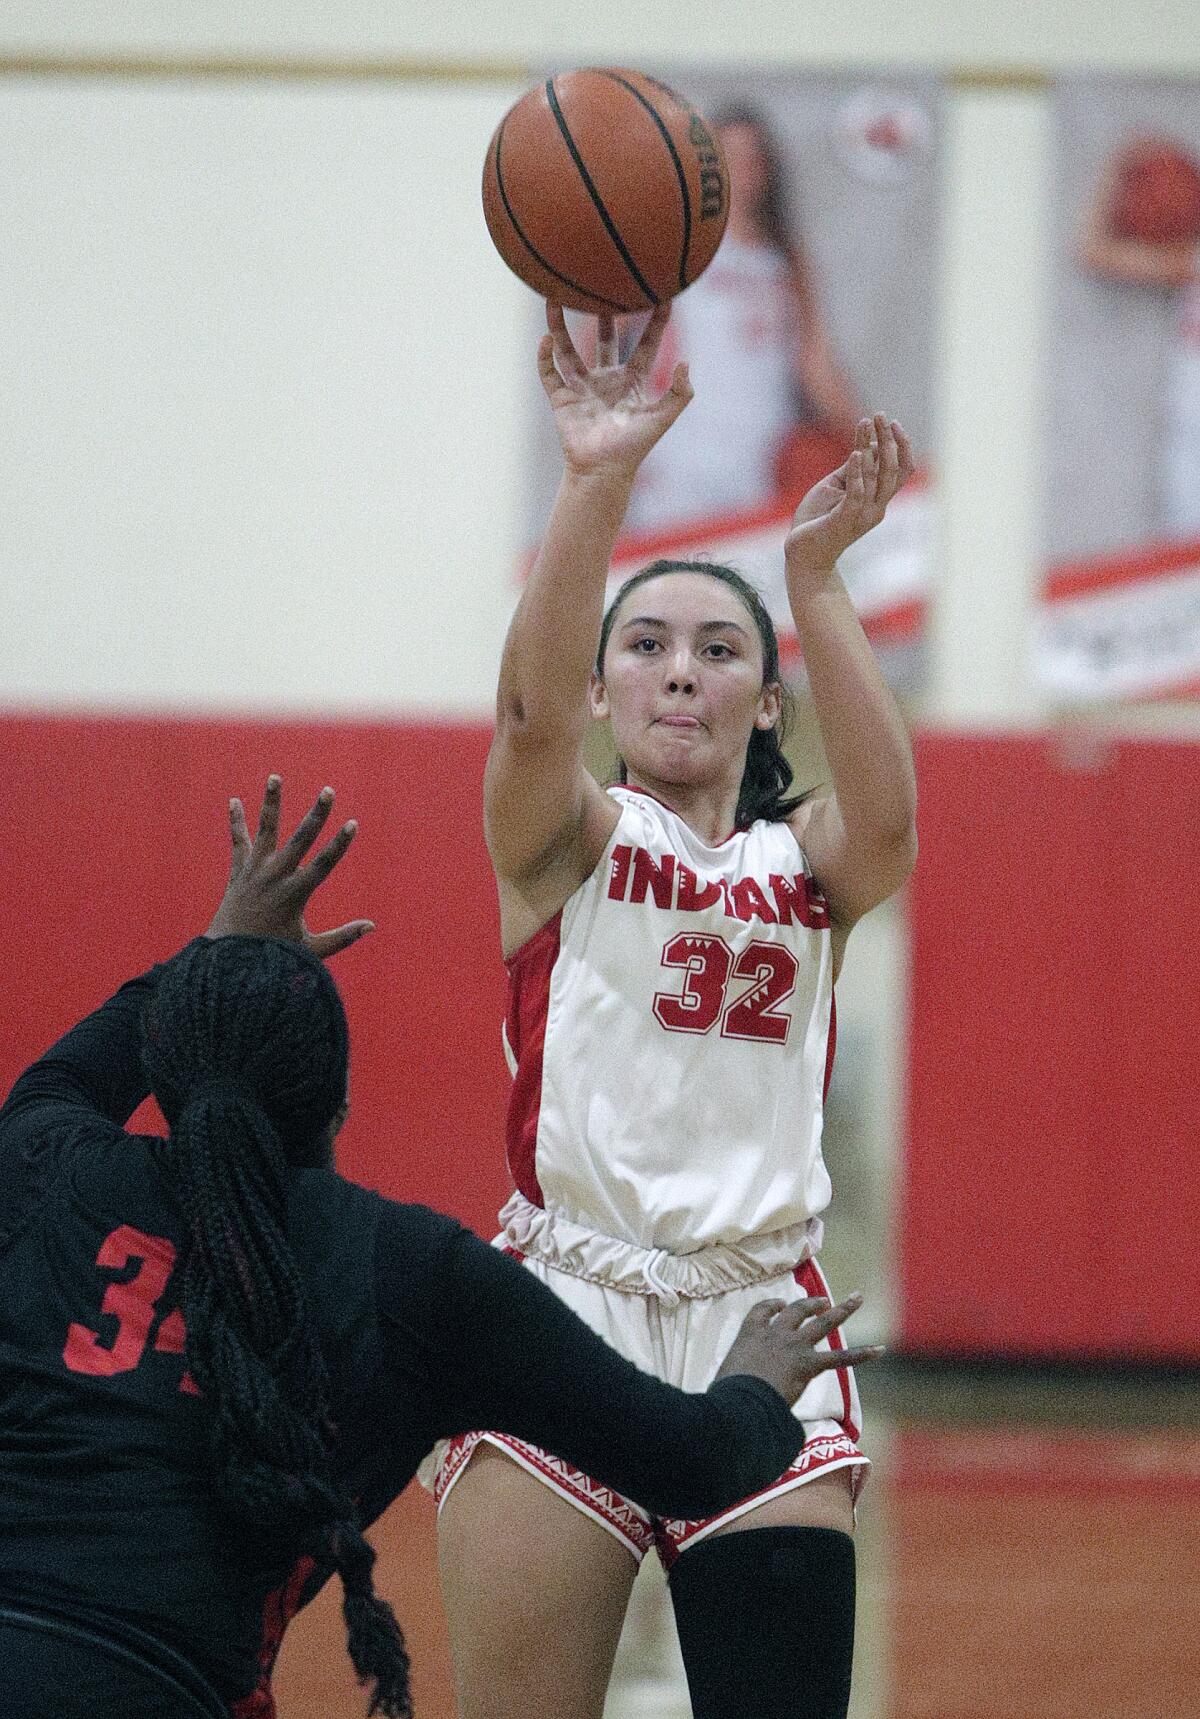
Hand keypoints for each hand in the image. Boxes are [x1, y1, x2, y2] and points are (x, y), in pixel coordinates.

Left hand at [204, 775, 373, 957]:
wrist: (228, 958)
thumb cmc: (272, 955)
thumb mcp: (310, 950)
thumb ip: (341, 937)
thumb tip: (371, 926)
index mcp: (295, 894)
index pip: (323, 863)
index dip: (340, 843)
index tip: (353, 823)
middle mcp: (275, 876)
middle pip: (300, 839)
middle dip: (316, 814)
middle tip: (328, 791)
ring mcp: (255, 871)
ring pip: (265, 830)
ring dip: (272, 802)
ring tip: (275, 777)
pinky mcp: (239, 871)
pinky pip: (238, 841)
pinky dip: (236, 822)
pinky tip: (234, 800)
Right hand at [538, 301, 692, 479]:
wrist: (603, 471)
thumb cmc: (634, 448)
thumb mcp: (663, 418)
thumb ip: (680, 393)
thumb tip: (685, 363)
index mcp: (633, 382)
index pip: (646, 344)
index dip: (655, 322)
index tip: (663, 295)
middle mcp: (607, 380)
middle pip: (605, 340)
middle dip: (605, 314)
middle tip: (604, 285)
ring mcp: (583, 389)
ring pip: (569, 350)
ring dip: (560, 326)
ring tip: (555, 299)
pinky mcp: (562, 400)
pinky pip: (550, 373)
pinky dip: (545, 357)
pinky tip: (545, 339)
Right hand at [713, 1292, 882, 1405]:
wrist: (741, 1400)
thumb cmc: (727, 1392)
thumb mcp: (725, 1377)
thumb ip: (733, 1377)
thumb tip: (726, 1393)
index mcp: (750, 1334)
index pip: (763, 1311)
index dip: (773, 1306)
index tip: (779, 1305)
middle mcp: (775, 1334)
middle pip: (796, 1311)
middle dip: (811, 1304)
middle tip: (823, 1301)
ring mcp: (794, 1346)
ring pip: (822, 1323)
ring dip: (841, 1310)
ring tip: (855, 1299)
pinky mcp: (809, 1364)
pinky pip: (840, 1358)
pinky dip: (861, 1354)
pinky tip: (879, 1350)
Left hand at [784, 415, 913, 576]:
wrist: (803, 554)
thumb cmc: (818, 519)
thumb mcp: (837, 487)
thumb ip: (853, 470)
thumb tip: (867, 445)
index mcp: (877, 499)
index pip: (901, 470)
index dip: (901, 445)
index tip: (890, 421)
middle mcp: (876, 507)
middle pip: (893, 469)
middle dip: (889, 439)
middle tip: (879, 415)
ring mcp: (862, 515)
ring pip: (878, 479)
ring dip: (874, 448)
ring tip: (866, 423)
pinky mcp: (844, 521)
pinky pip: (856, 495)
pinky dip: (857, 473)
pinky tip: (854, 453)